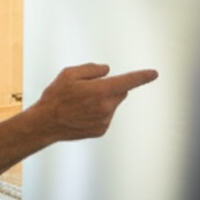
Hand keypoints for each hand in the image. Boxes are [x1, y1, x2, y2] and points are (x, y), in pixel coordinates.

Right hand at [32, 63, 157, 141]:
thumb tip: (107, 71)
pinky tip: (81, 114)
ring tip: (80, 104)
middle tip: (88, 89)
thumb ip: (92, 69)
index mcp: (101, 91)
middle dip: (110, 87)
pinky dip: (98, 112)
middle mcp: (106, 107)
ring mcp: (105, 120)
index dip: (142, 76)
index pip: (128, 81)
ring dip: (103, 101)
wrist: (45, 123)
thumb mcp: (69, 73)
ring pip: (112, 104)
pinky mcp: (101, 130)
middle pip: (120, 91)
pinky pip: (106, 116)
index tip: (154, 73)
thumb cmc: (55, 96)